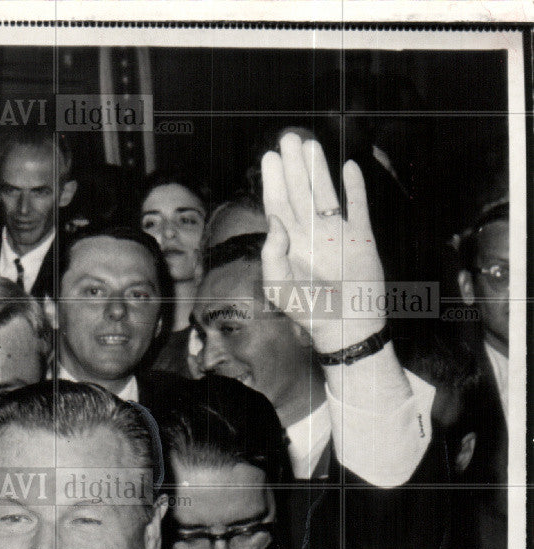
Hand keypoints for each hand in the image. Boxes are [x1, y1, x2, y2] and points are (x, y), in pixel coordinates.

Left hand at [260, 132, 384, 352]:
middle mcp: (312, 235)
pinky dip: (355, 189)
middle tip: (288, 138)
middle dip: (293, 166)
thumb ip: (271, 255)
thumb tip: (274, 220)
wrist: (344, 327)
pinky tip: (349, 168)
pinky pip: (359, 208)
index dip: (273, 181)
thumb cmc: (308, 312)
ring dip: (319, 169)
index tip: (270, 157)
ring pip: (326, 194)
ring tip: (310, 144)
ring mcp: (337, 235)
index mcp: (290, 245)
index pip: (278, 205)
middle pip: (300, 192)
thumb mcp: (278, 288)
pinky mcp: (361, 239)